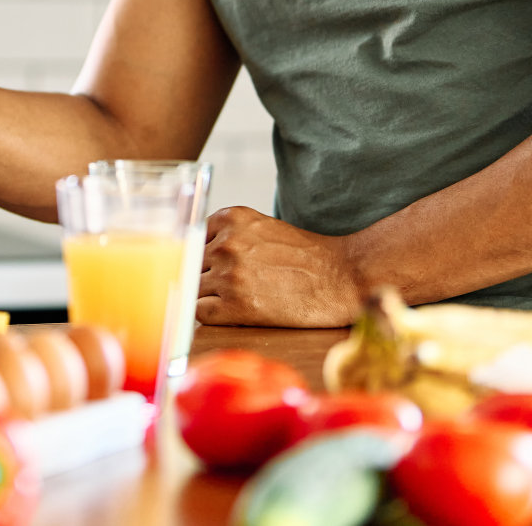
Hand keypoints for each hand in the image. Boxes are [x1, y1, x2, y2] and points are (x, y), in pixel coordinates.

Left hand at [197, 205, 362, 327]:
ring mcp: (229, 274)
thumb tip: (190, 252)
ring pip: (192, 286)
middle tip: (227, 286)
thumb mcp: (261, 228)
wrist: (342, 279)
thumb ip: (227, 235)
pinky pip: (200, 311)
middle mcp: (226, 243)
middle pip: (189, 261)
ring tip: (236, 298)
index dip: (201, 254)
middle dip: (203, 274)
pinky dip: (211, 314)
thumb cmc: (305, 256)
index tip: (211, 266)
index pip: (192, 236)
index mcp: (230, 218)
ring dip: (208, 295)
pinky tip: (232, 311)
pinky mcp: (236, 305)